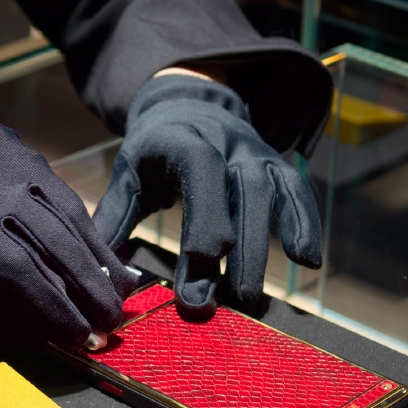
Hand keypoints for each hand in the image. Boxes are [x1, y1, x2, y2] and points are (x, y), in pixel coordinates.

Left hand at [93, 75, 321, 314]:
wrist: (186, 108)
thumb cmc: (153, 154)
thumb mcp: (128, 176)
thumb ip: (114, 220)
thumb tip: (100, 272)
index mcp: (182, 139)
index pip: (201, 168)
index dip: (207, 209)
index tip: (203, 255)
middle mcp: (227, 142)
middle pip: (243, 190)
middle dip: (239, 247)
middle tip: (230, 299)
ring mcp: (256, 152)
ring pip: (270, 194)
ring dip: (264, 247)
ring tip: (252, 297)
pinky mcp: (276, 166)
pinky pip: (297, 192)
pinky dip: (305, 223)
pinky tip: (307, 260)